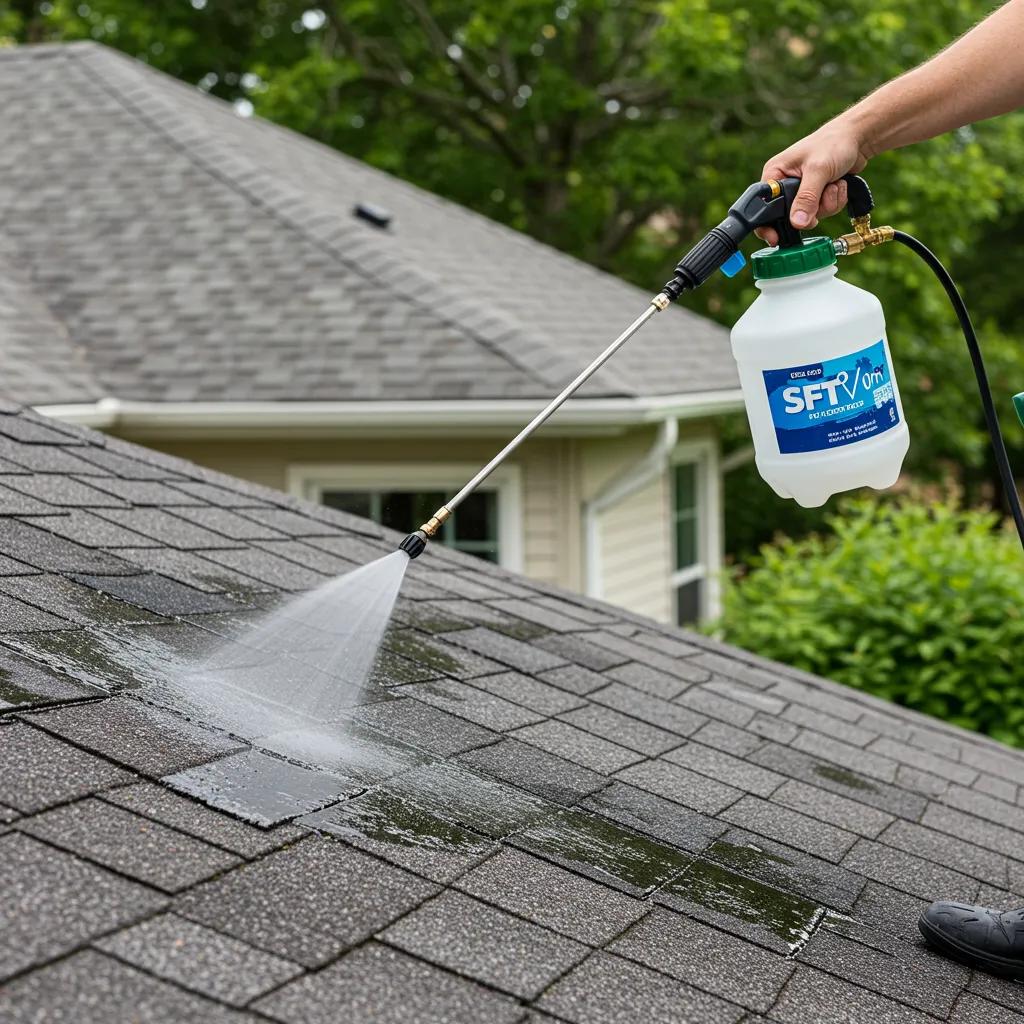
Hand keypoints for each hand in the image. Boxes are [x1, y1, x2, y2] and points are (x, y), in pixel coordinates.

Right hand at [756, 117, 870, 243]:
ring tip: (833, 183)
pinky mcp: (816, 196)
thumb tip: (797, 223)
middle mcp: (785, 185)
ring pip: (810, 216)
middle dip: (811, 209)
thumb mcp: (818, 170)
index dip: (768, 225)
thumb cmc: (834, 142)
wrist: (858, 138)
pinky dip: (835, 201)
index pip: (763, 207)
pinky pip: (823, 212)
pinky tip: (838, 184)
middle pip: (790, 216)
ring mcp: (802, 192)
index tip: (776, 238)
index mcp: (775, 174)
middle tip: (822, 196)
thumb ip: (807, 198)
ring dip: (827, 203)